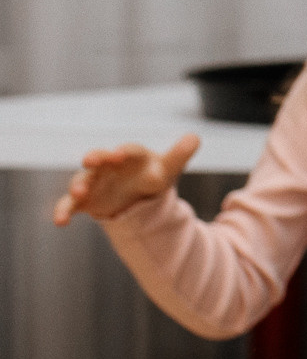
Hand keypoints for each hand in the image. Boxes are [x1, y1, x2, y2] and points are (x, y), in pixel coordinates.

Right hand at [52, 136, 199, 226]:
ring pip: (82, 180)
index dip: (124, 152)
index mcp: (131, 156)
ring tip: (79, 192)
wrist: (139, 196)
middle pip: (99, 158)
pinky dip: (63, 211)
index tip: (120, 155)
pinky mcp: (84, 200)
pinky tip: (60, 221)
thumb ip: (179, 155)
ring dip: (79, 184)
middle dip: (96, 158)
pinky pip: (70, 204)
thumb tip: (194, 138)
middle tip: (91, 160)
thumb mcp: (169, 168)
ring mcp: (94, 182)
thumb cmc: (154, 176)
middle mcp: (108, 165)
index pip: (129, 151)